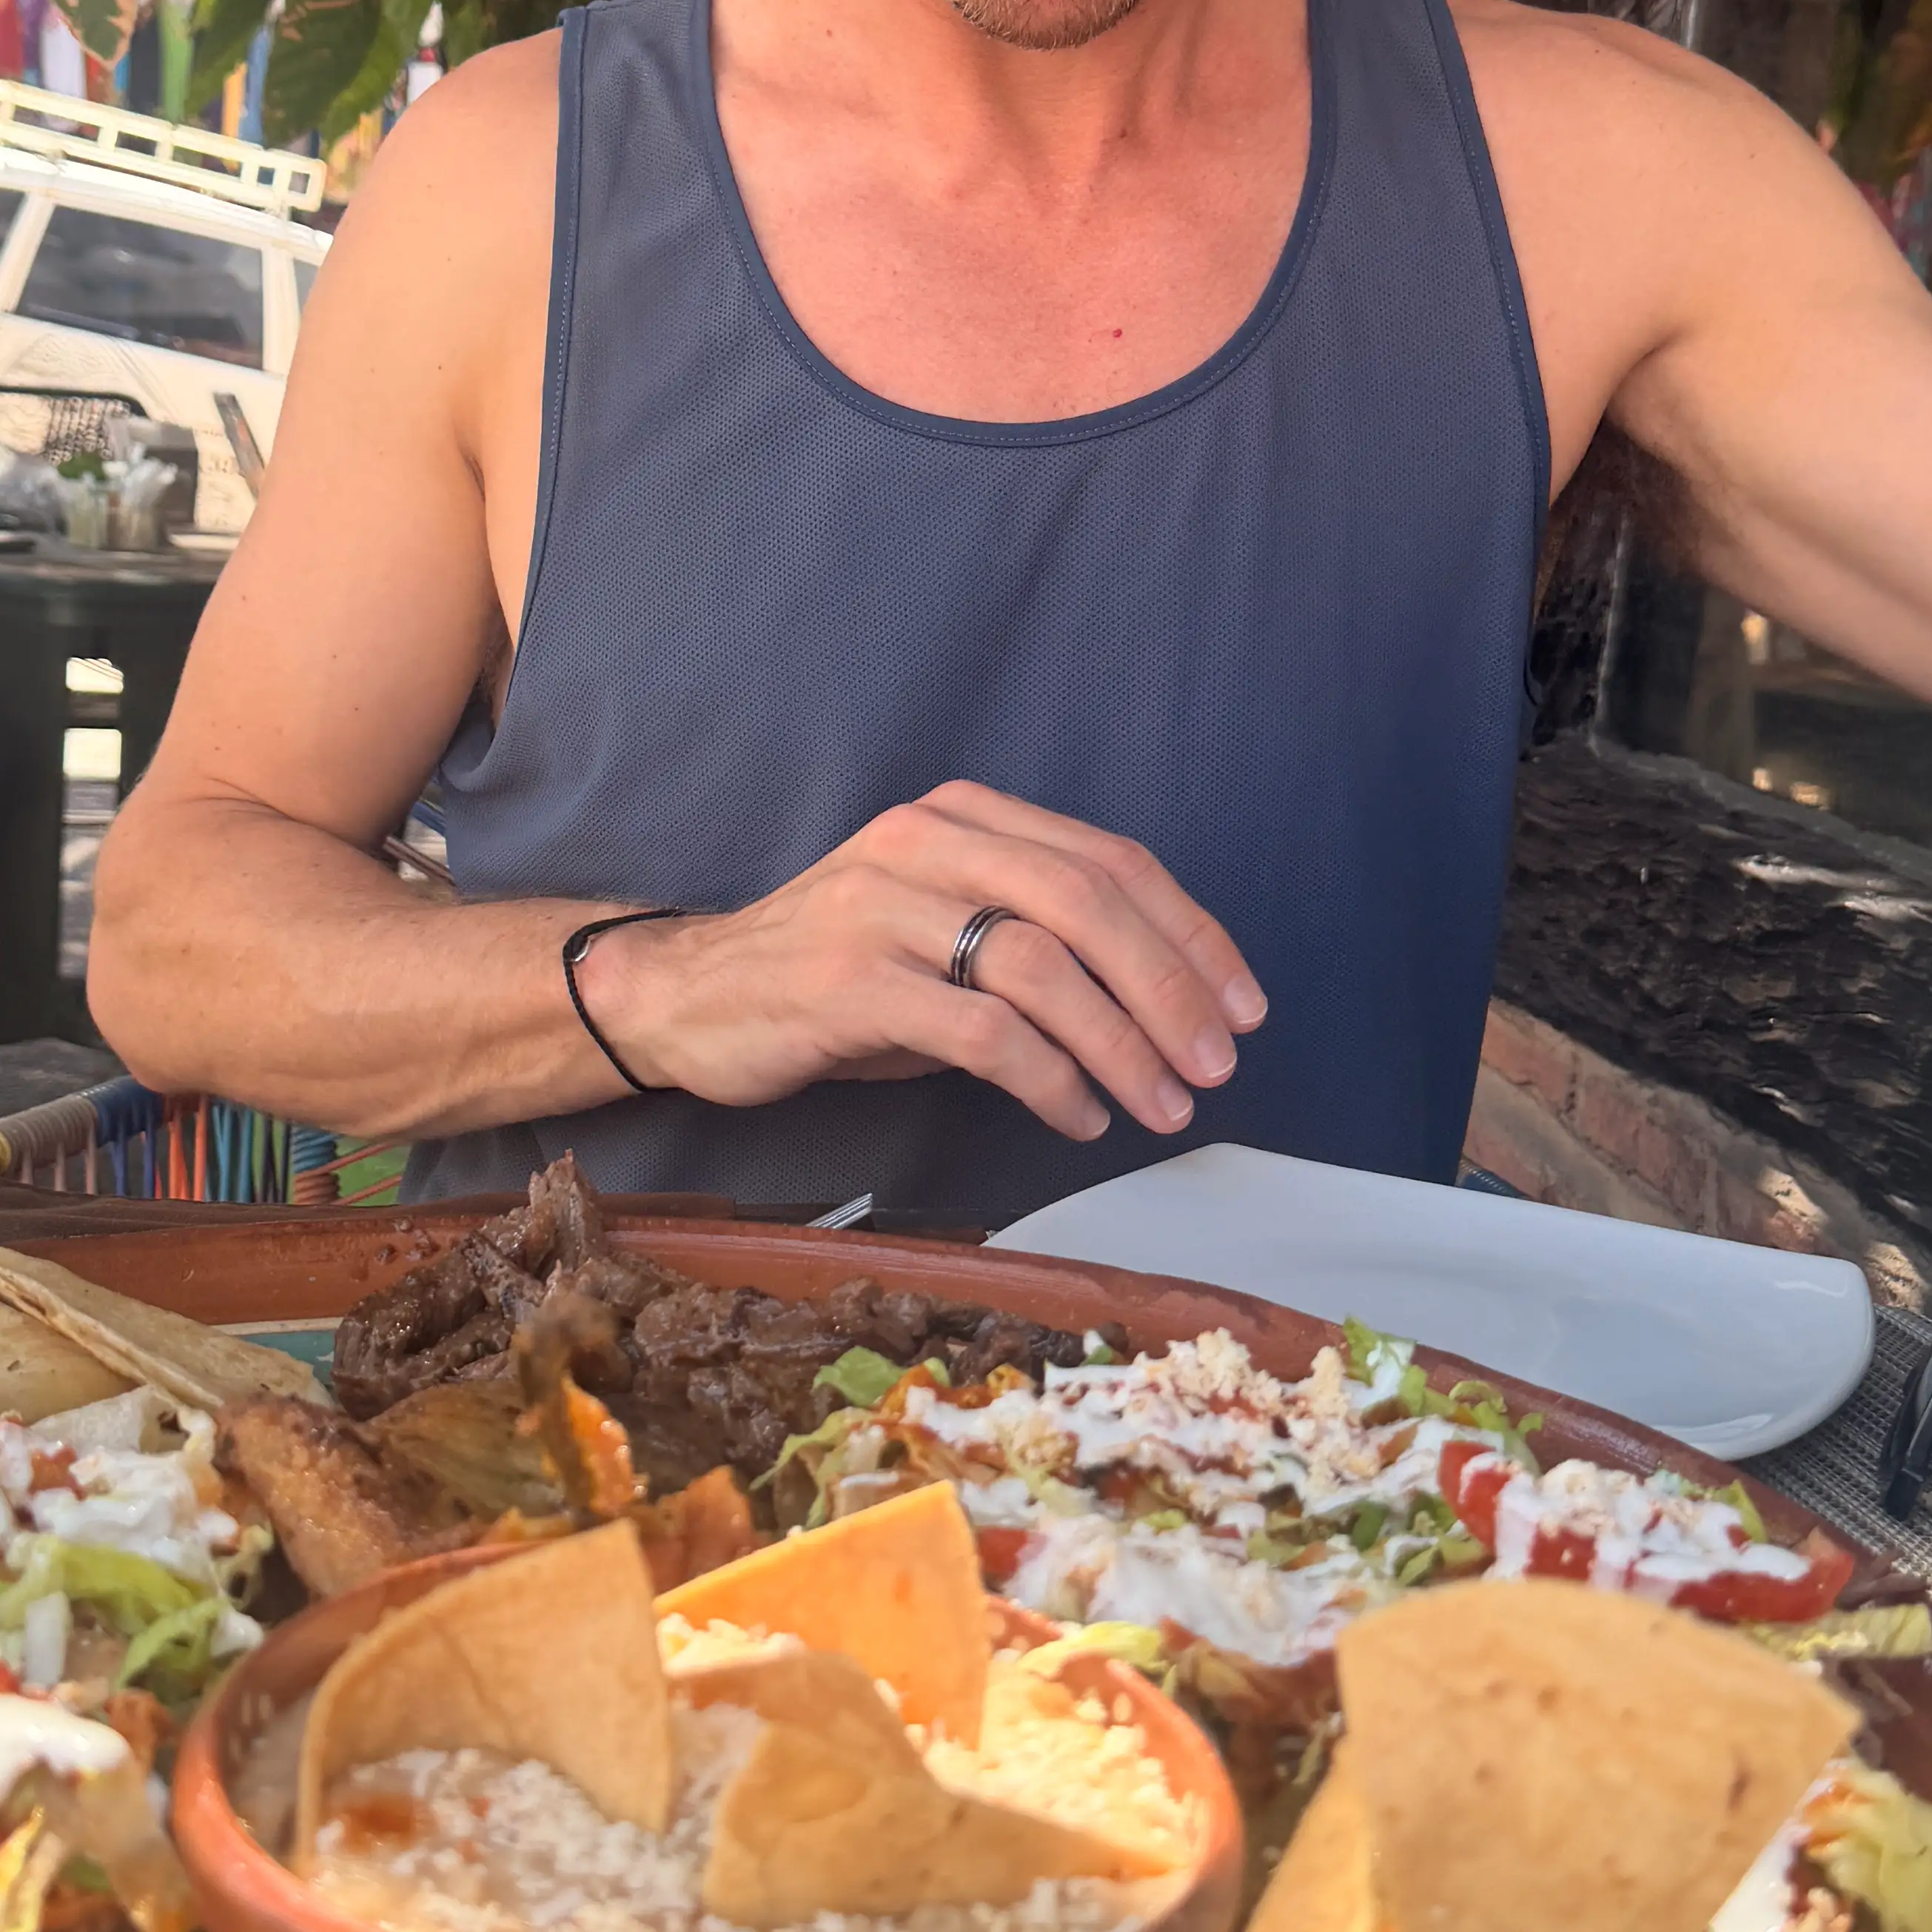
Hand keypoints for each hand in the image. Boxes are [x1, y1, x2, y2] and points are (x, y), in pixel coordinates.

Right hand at [581, 783, 1265, 1141]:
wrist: (689, 996)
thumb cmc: (838, 974)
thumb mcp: (941, 929)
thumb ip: (1035, 936)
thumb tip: (1167, 1002)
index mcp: (963, 816)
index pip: (1109, 861)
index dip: (1191, 935)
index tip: (1242, 1005)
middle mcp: (925, 844)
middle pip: (1089, 903)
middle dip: (1171, 991)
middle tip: (1218, 1064)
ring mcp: (882, 908)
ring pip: (1042, 967)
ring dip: (1122, 1046)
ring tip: (1163, 1104)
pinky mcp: (848, 981)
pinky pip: (980, 1031)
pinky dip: (1050, 1079)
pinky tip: (1080, 1115)